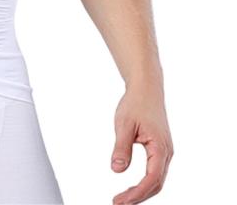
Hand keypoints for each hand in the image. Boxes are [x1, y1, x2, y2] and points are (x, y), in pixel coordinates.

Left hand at [110, 82, 173, 203]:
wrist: (147, 89)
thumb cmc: (136, 103)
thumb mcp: (124, 124)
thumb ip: (121, 148)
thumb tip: (116, 170)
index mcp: (160, 147)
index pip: (151, 179)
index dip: (136, 193)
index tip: (120, 201)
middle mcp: (166, 152)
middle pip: (156, 184)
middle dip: (139, 197)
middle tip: (118, 203)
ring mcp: (165, 151)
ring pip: (157, 179)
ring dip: (142, 192)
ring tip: (124, 199)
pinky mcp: (161, 148)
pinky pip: (156, 171)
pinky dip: (146, 183)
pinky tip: (134, 187)